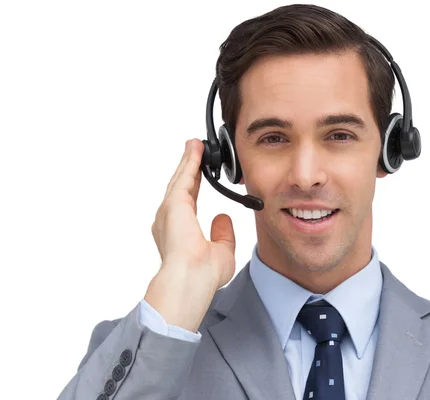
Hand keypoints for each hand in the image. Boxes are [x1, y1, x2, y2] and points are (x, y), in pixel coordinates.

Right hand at [144, 139, 235, 331]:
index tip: (200, 172)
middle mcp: (170, 220)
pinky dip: (190, 162)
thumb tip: (222, 218)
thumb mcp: (221, 252)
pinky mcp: (173, 204)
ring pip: (181, 178)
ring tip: (195, 145)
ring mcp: (169, 211)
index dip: (194, 184)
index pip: (189, 201)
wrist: (190, 281)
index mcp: (179, 231)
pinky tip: (196, 150)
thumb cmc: (202, 276)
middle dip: (188, 167)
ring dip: (188, 161)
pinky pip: (184, 177)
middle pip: (181, 185)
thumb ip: (222, 235)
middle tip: (194, 151)